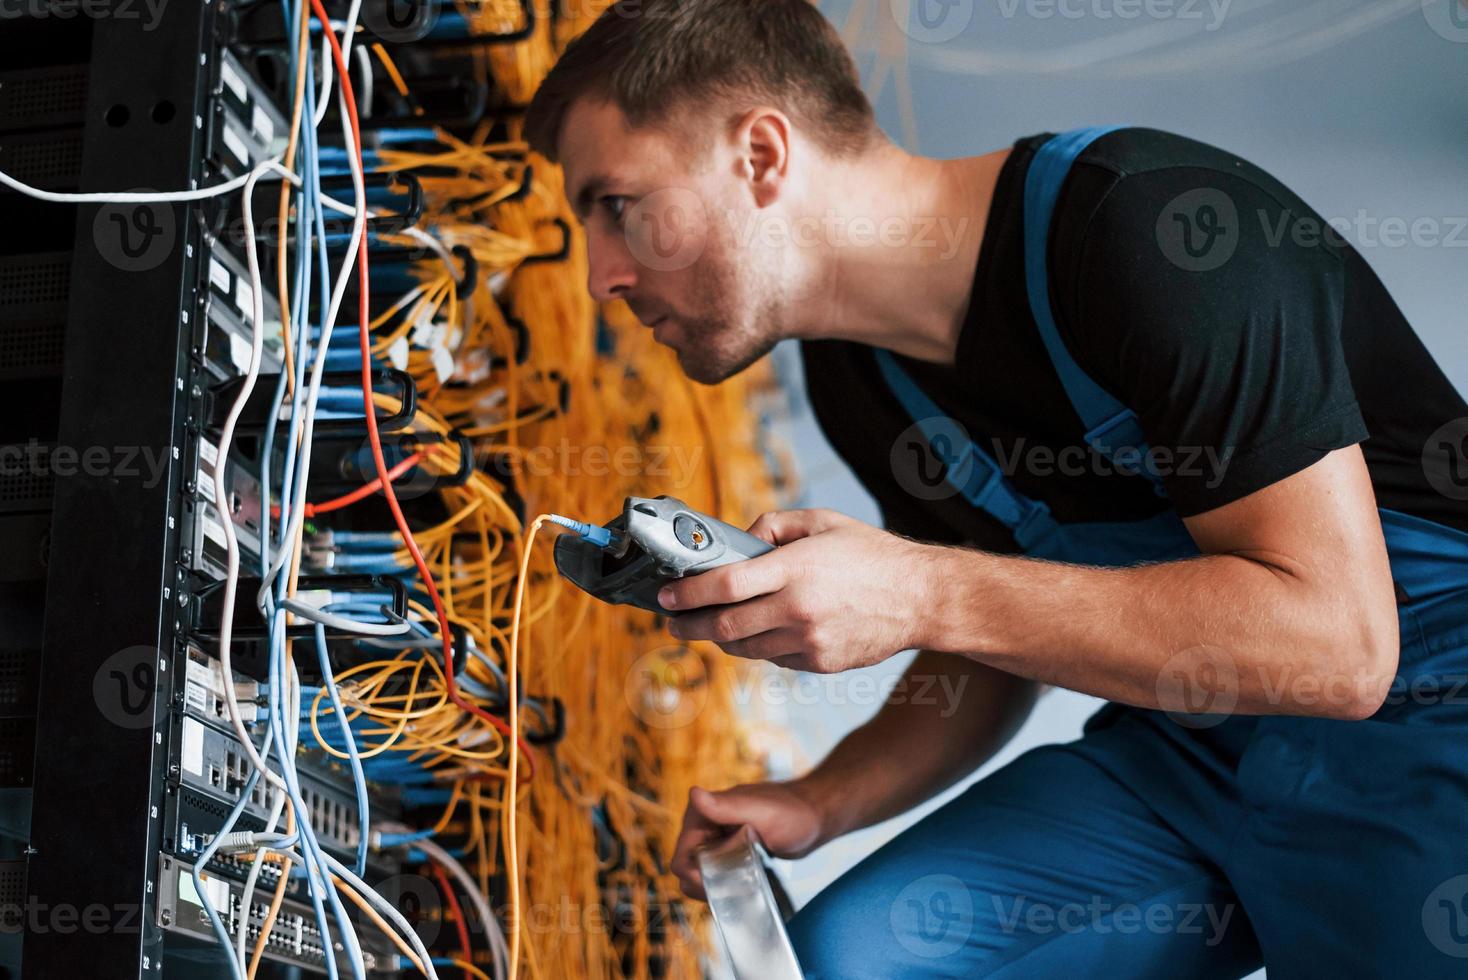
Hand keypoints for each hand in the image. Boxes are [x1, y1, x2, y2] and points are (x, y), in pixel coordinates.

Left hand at [660, 509, 931, 672]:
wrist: (921, 598)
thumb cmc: (871, 555)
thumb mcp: (822, 521)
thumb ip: (774, 526)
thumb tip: (740, 545)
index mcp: (795, 568)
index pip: (725, 585)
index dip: (687, 594)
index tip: (665, 596)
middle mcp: (797, 608)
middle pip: (724, 627)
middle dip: (689, 625)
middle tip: (672, 621)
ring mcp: (808, 641)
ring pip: (744, 649)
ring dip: (721, 639)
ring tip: (711, 626)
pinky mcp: (819, 664)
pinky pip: (774, 659)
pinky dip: (760, 646)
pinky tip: (761, 631)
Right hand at [670, 782, 826, 900]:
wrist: (815, 817)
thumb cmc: (793, 812)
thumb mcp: (760, 812)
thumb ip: (726, 806)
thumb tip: (694, 793)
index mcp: (703, 811)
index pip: (681, 855)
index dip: (694, 875)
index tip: (719, 883)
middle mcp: (703, 824)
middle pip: (687, 868)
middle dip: (704, 883)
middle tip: (733, 887)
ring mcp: (715, 838)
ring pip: (698, 874)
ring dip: (712, 886)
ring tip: (739, 885)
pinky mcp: (726, 850)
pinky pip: (712, 873)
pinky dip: (721, 883)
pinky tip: (740, 885)